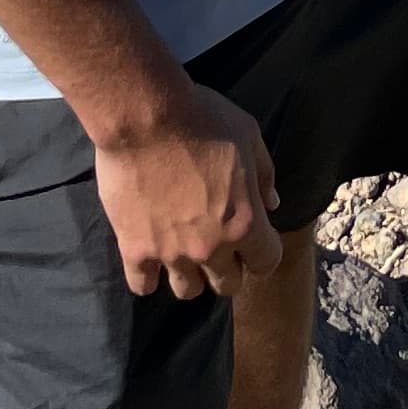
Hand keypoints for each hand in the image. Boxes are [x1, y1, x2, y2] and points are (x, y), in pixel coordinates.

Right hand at [92, 81, 281, 300]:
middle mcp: (211, 247)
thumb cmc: (203, 119)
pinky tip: (149, 259)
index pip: (266, 263)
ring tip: (184, 253)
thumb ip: (264, 174)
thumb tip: (272, 204)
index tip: (253, 239)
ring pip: (188, 291)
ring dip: (191, 275)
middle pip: (227, 285)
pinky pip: (142, 285)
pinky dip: (147, 277)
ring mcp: (171, 253)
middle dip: (228, 267)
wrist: (145, 117)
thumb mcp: (248, 135)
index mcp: (245, 222)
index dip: (261, 252)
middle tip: (218, 245)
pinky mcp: (134, 249)